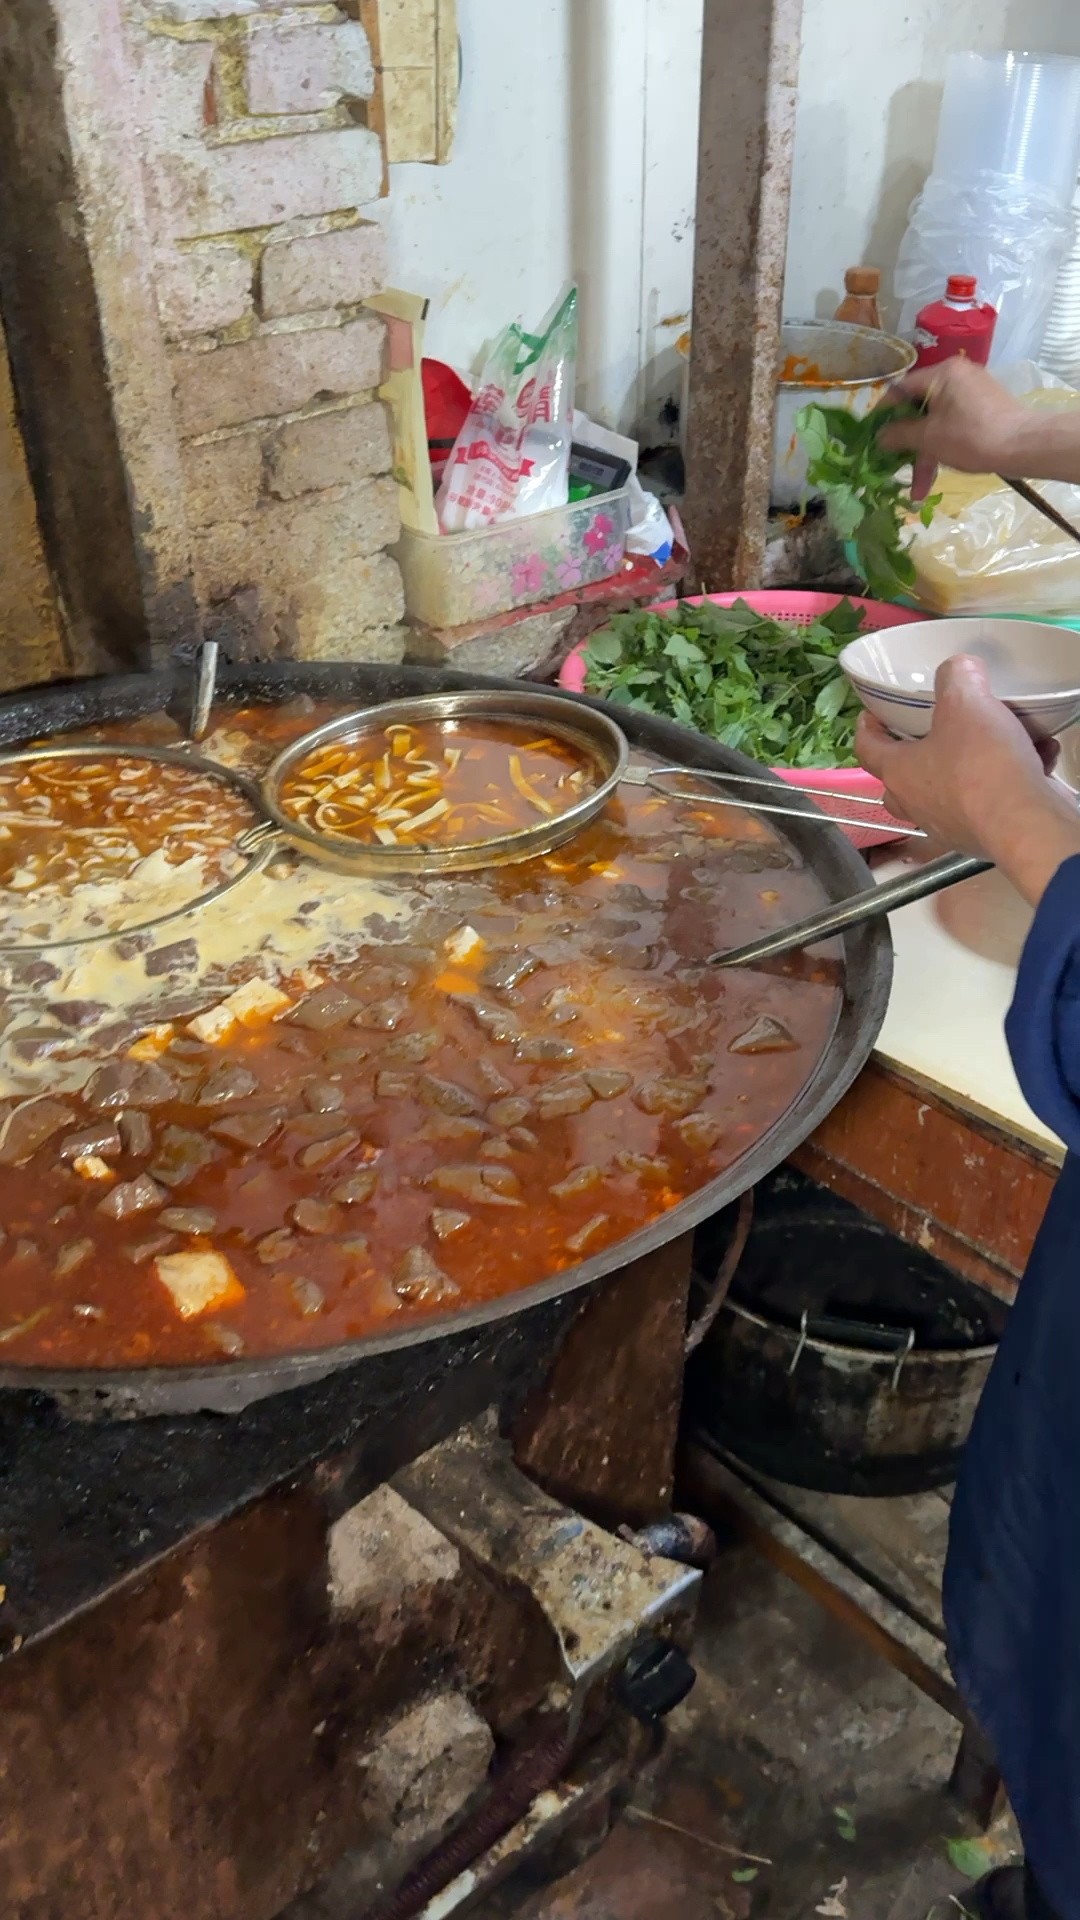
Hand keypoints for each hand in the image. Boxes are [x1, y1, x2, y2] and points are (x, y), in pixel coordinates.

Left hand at [856, 656, 1079, 906]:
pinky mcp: (982, 837)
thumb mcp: (965, 702)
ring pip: (948, 792)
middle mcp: (917, 805)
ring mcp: (948, 826)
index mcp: (900, 773)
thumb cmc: (979, 764)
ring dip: (969, 766)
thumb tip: (959, 668)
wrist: (1022, 822)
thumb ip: (957, 677)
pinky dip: (1006, 780)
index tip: (870, 714)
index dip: (867, 728)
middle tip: (928, 736)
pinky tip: (1035, 759)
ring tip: (998, 740)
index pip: (867, 749)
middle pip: (902, 781)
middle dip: (912, 758)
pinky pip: (989, 802)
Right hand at [877, 360, 1032, 501]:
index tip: (872, 434)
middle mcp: (957, 375)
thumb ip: (899, 435)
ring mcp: (972, 392)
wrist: (1022, 446)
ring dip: (925, 454)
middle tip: (892, 464)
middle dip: (906, 442)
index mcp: (942, 373)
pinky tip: (935, 475)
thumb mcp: (928, 438)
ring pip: (937, 421)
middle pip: (920, 408)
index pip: (901, 388)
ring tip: (918, 488)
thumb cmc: (971, 436)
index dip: (883, 413)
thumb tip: (879, 437)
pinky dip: (942, 446)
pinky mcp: (984, 408)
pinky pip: (953, 424)